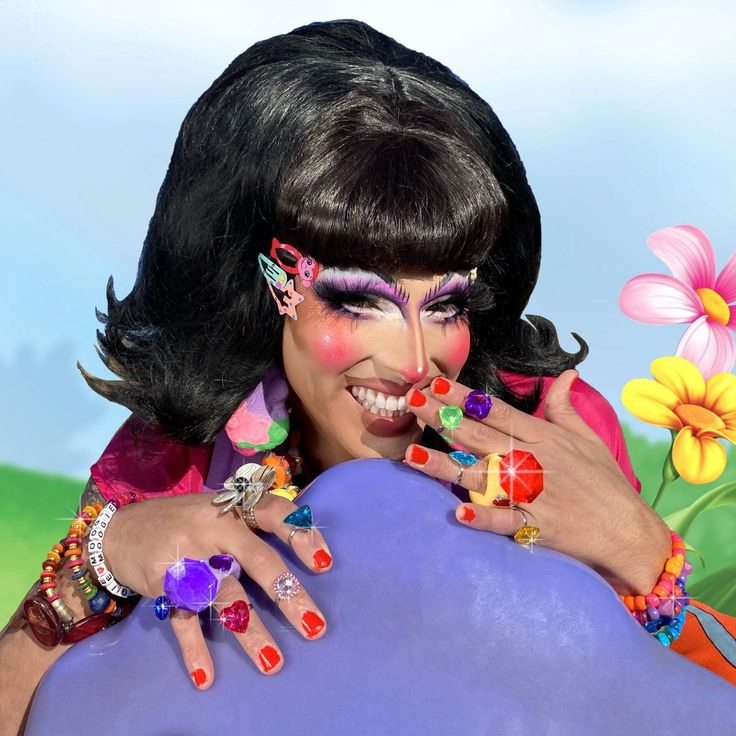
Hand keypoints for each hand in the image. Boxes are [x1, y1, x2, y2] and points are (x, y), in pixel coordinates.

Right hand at [96, 491, 332, 685]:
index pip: (274, 513)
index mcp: (234, 508)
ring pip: (225, 596)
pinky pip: (183, 620)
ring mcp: (188, 556)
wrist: (119, 530)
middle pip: (258, 560)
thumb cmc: (186, 522)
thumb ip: (254, 525)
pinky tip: (206, 676)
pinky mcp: (163, 583)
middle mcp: (214, 528)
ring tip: (272, 662)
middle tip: (314, 626)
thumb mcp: (219, 510)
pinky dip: (195, 649)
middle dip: (287, 595)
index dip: (301, 534)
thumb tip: (308, 544)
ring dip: (249, 631)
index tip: (325, 564)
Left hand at [402, 370, 671, 594]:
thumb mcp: (588, 438)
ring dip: (446, 466)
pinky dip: (484, 517)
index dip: (465, 397)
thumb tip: (564, 374)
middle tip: (412, 402)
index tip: (436, 384)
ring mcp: (534, 493)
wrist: (630, 532)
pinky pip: (506, 521)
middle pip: (480, 436)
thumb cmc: (606, 484)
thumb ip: (564, 408)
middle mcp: (535, 460)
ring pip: (482, 476)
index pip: (497, 411)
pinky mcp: (538, 525)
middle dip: (444, 418)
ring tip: (412, 455)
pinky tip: (459, 512)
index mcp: (544, 437)